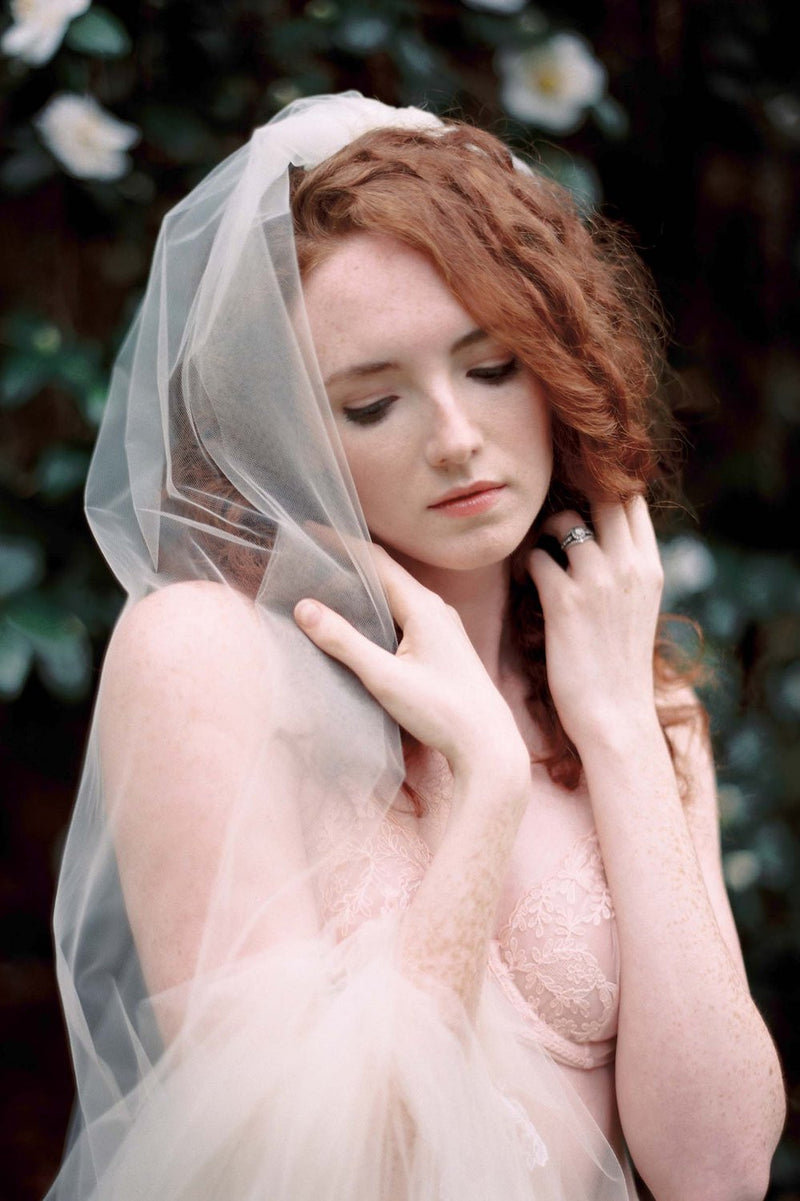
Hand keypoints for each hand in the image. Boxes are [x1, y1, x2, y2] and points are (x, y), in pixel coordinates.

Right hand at [294, 545, 526, 779]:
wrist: (487, 743)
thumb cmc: (441, 711)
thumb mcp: (385, 678)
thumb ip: (344, 642)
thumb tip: (304, 607)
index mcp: (423, 606)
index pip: (376, 559)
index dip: (341, 542)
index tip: (309, 530)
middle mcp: (436, 608)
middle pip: (386, 571)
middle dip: (349, 558)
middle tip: (311, 553)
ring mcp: (442, 625)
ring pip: (396, 592)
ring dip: (364, 583)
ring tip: (329, 579)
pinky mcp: (443, 644)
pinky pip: (405, 611)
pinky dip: (378, 605)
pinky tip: (362, 618)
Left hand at [527, 495, 663, 745]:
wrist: (616, 716)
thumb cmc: (620, 667)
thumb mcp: (639, 609)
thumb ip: (627, 571)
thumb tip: (602, 539)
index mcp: (650, 568)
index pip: (631, 502)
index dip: (603, 493)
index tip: (579, 505)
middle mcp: (628, 567)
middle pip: (601, 496)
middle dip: (572, 500)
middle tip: (552, 525)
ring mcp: (597, 581)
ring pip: (563, 520)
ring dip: (543, 534)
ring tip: (538, 558)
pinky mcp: (564, 601)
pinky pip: (536, 557)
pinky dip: (525, 565)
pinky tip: (526, 583)